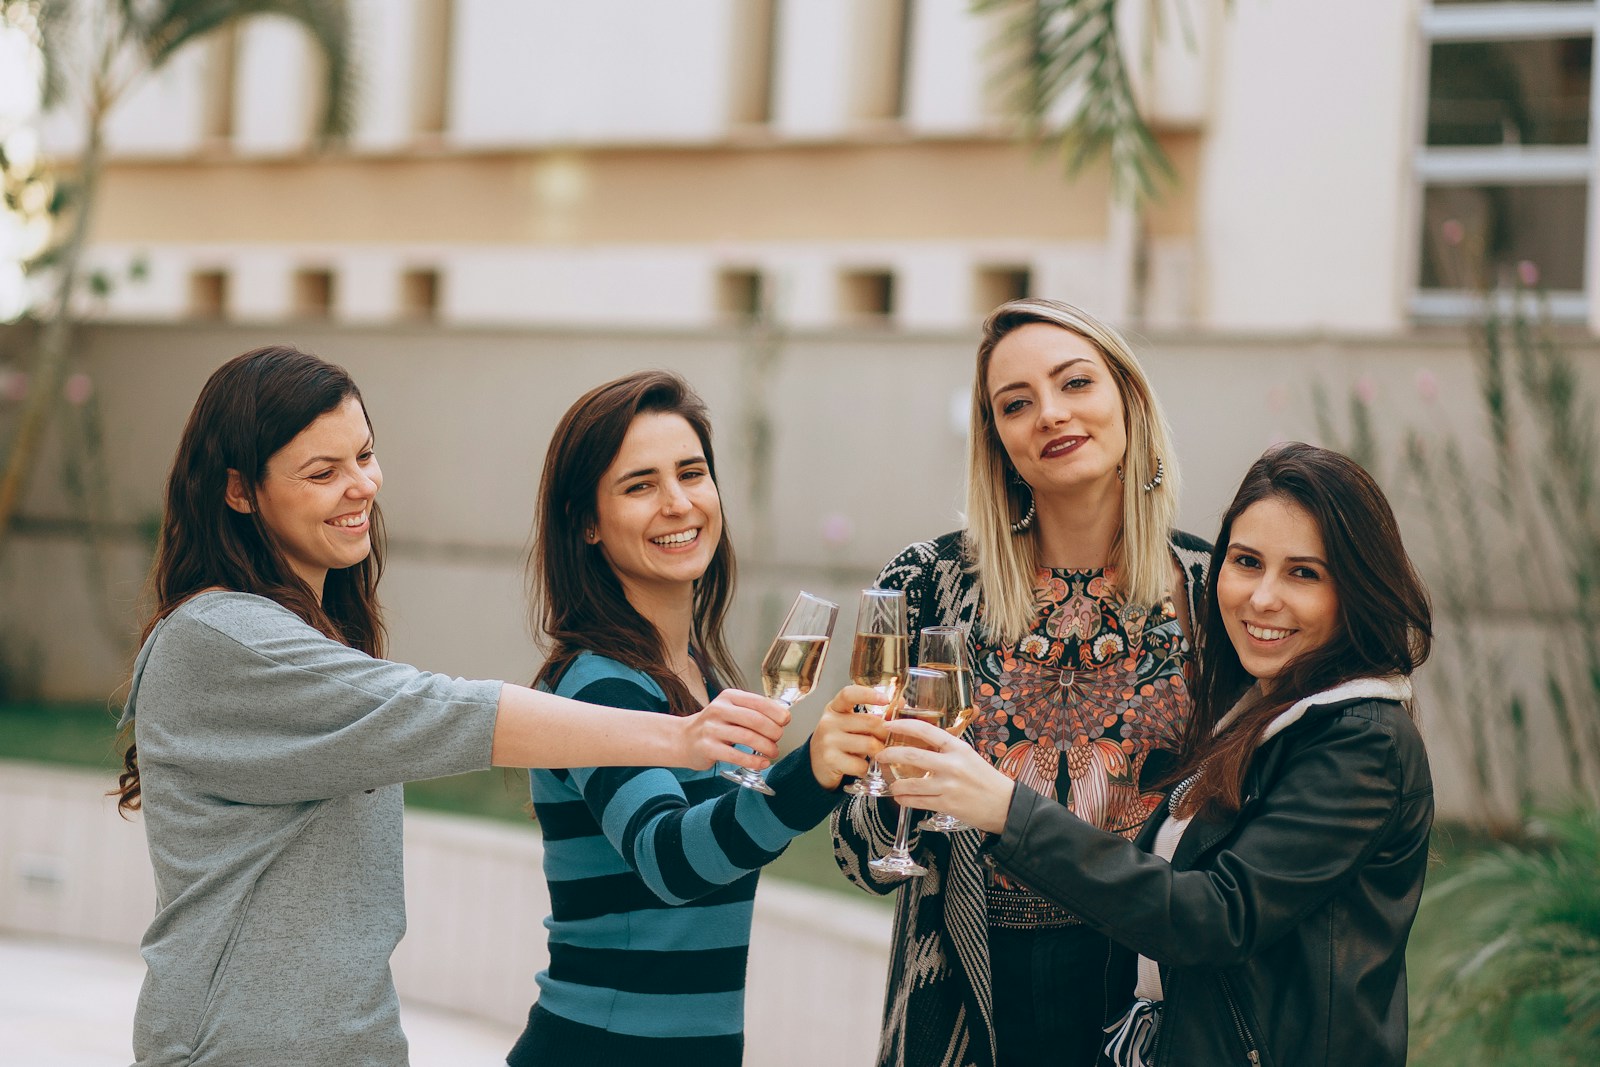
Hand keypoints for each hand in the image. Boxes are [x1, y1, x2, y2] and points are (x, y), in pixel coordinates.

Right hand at [679, 688, 789, 770]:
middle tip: (778, 739)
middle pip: (755, 719)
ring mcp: (711, 729)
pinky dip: (753, 760)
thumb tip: (783, 717)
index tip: (785, 721)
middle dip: (773, 731)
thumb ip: (753, 711)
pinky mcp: (707, 748)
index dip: (776, 712)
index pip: (758, 701)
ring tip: (773, 752)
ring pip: (747, 737)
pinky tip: (762, 763)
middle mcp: (719, 710)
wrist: (683, 739)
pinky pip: (735, 755)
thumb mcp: (731, 710)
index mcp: (729, 697)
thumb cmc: (715, 725)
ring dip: (766, 747)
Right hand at [808, 684, 890, 789]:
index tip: (886, 699)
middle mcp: (829, 721)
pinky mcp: (830, 760)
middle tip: (888, 741)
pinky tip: (862, 768)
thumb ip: (874, 715)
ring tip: (876, 755)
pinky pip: (861, 764)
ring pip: (869, 744)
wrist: (816, 766)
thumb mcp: (852, 724)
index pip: (849, 694)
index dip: (869, 694)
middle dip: (885, 733)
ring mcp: (828, 741)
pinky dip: (866, 769)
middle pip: (870, 722)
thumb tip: (901, 703)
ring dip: (878, 753)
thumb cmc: (840, 741)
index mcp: (835, 708)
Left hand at [879, 717, 1015, 833]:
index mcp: (958, 748)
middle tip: (880, 755)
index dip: (903, 725)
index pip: (925, 731)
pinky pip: (917, 801)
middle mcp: (952, 765)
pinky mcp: (946, 804)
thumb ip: (947, 749)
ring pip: (911, 783)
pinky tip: (901, 797)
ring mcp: (948, 785)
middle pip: (912, 756)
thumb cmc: (985, 779)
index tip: (888, 724)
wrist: (1004, 804)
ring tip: (892, 783)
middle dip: (890, 755)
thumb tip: (921, 741)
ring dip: (896, 783)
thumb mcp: (968, 755)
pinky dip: (905, 799)